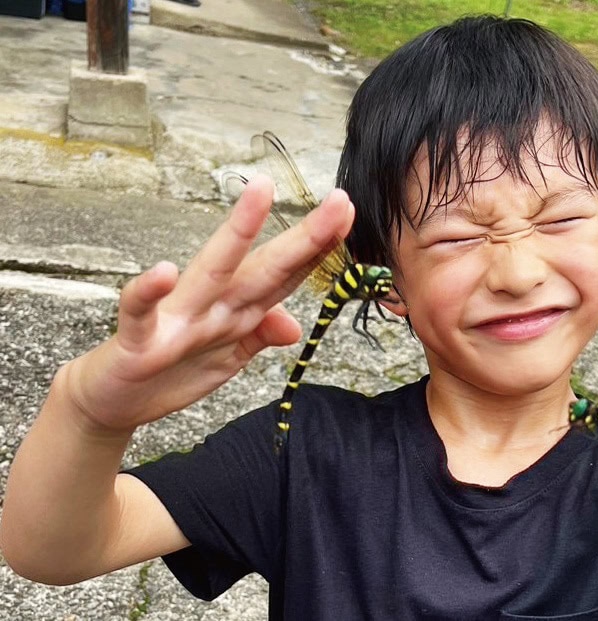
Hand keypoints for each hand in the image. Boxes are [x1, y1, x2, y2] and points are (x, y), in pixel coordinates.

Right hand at [63, 177, 354, 432]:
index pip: (285, 275)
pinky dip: (149, 293)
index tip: (348, 214)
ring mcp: (177, 319)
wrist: (113, 401)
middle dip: (304, 236)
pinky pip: (143, 313)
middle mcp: (213, 305)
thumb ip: (258, 335)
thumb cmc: (171, 370)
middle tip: (340, 200)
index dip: (319, 248)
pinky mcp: (139, 341)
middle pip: (265, 266)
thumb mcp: (226, 360)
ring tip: (260, 194)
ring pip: (212, 272)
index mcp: (237, 310)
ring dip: (236, 233)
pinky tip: (163, 271)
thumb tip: (295, 326)